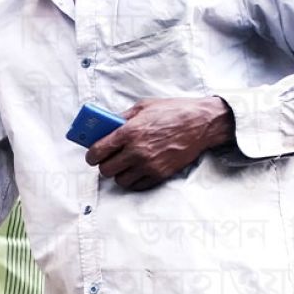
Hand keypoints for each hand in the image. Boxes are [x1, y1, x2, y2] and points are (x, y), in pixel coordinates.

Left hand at [85, 97, 234, 190]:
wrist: (202, 123)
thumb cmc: (174, 112)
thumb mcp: (144, 107)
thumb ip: (122, 118)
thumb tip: (106, 128)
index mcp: (129, 132)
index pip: (98, 151)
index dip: (91, 155)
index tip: (93, 155)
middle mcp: (137, 151)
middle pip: (106, 170)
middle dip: (104, 164)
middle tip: (109, 159)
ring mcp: (149, 165)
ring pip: (120, 180)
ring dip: (119, 173)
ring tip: (124, 165)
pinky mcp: (160, 174)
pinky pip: (137, 185)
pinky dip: (134, 180)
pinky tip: (136, 170)